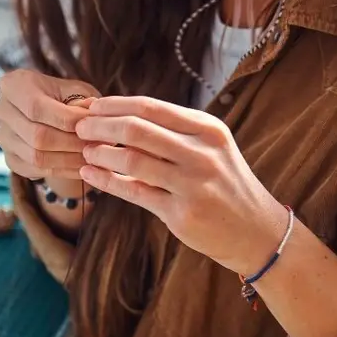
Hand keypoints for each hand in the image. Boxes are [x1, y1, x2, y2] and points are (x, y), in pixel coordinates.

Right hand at [0, 69, 97, 179]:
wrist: (50, 113)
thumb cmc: (64, 97)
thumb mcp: (75, 90)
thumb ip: (82, 102)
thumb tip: (92, 114)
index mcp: (13, 84)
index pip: (37, 107)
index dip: (68, 119)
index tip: (95, 126)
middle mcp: (1, 111)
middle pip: (36, 135)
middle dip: (72, 143)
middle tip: (98, 146)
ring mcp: (3, 138)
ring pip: (36, 157)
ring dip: (70, 160)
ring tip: (94, 157)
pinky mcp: (10, 159)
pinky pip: (36, 171)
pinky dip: (63, 171)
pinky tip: (83, 167)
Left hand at [75, 96, 287, 274]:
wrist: (257, 232)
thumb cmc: (225, 185)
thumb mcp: (211, 149)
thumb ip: (174, 133)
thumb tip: (122, 116)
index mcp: (208, 129)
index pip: (151, 107)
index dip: (115, 105)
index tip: (92, 107)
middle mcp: (202, 152)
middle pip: (137, 129)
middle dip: (101, 126)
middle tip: (79, 128)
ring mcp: (192, 183)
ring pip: (132, 159)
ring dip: (100, 154)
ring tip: (85, 152)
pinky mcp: (181, 213)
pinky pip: (134, 192)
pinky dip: (106, 182)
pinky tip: (90, 175)